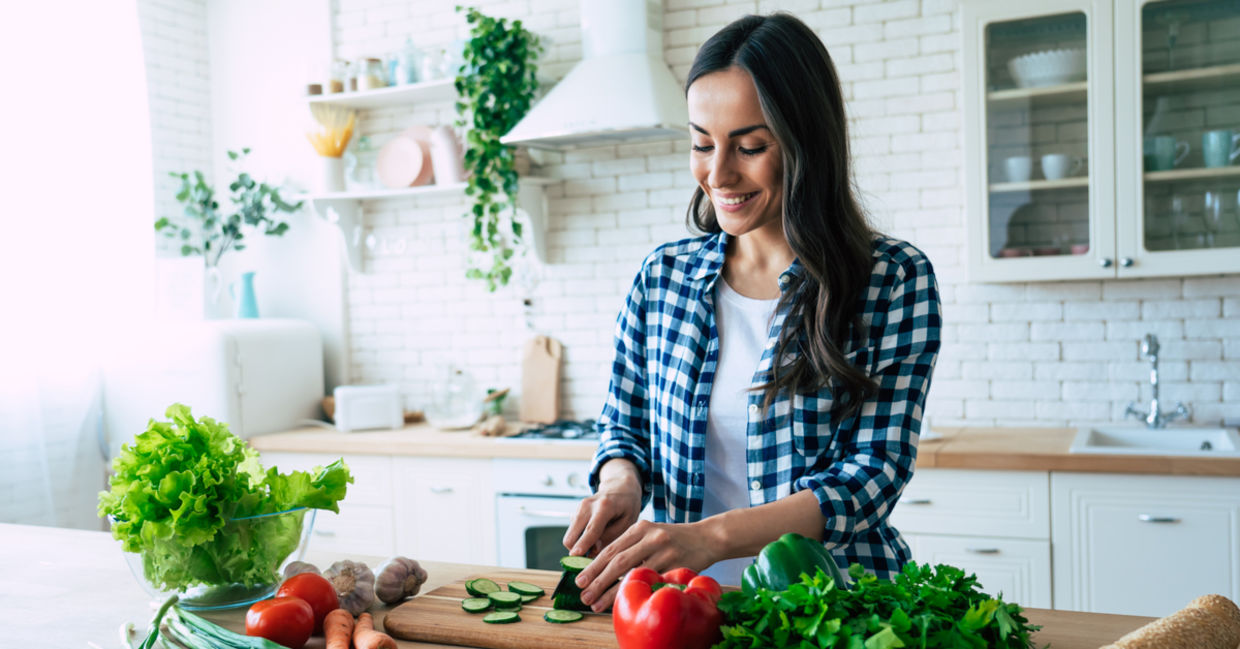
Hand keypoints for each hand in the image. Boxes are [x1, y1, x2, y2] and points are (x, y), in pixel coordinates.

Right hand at [562, 462, 642, 558]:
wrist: (619, 488)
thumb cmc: (626, 506)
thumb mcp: (628, 522)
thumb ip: (612, 537)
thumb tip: (593, 553)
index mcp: (605, 506)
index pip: (591, 529)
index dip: (582, 544)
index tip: (575, 556)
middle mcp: (587, 505)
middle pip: (572, 535)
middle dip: (577, 550)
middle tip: (593, 557)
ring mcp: (579, 508)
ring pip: (570, 535)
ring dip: (579, 545)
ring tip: (597, 545)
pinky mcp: (575, 512)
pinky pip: (573, 532)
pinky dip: (580, 539)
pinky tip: (594, 536)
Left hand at [573, 519, 719, 612]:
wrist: (708, 537)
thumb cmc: (675, 539)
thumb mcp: (651, 533)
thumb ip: (631, 546)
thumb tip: (602, 569)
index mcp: (641, 527)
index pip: (611, 548)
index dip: (594, 566)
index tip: (580, 580)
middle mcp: (651, 536)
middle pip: (617, 561)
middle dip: (597, 580)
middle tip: (583, 594)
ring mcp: (664, 551)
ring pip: (632, 573)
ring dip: (612, 591)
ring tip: (597, 603)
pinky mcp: (677, 565)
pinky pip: (652, 582)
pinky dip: (637, 592)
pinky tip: (627, 601)